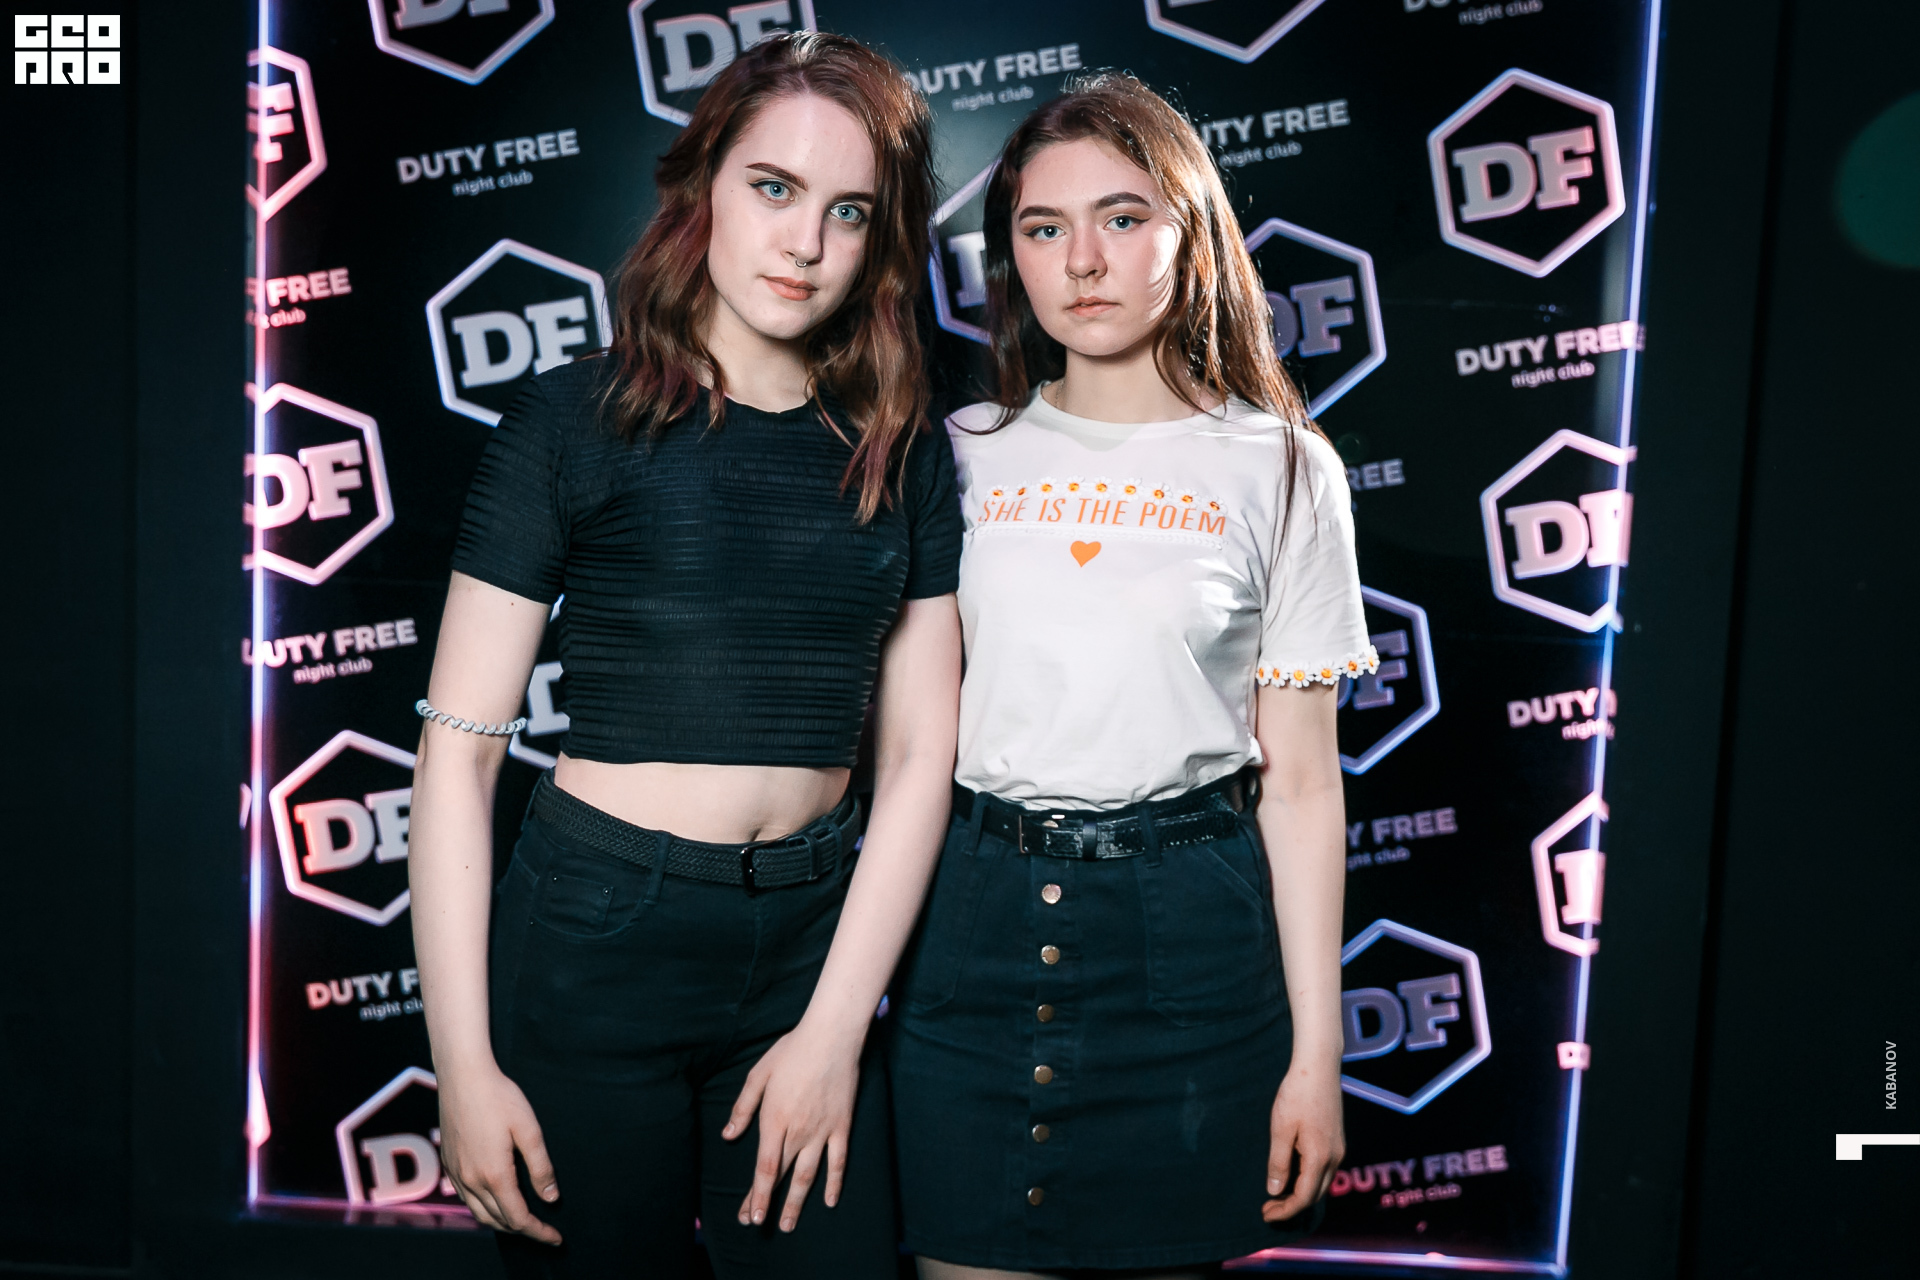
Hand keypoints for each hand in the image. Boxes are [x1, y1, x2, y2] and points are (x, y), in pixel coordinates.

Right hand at [438, 1064, 561, 1243]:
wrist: (463, 1077)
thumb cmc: (499, 1097)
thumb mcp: (529, 1130)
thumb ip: (541, 1167)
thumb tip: (550, 1198)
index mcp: (494, 1174)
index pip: (518, 1218)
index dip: (538, 1232)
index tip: (556, 1238)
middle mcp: (471, 1180)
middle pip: (497, 1221)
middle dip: (522, 1230)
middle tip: (544, 1230)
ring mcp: (456, 1174)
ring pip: (479, 1213)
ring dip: (502, 1222)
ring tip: (523, 1220)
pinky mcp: (449, 1164)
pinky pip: (466, 1199)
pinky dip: (484, 1208)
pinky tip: (496, 1200)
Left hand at [723, 1020, 861, 1231]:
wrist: (832, 1037)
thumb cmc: (792, 1051)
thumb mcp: (759, 1074)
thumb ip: (743, 1107)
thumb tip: (728, 1135)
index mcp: (774, 1120)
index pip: (764, 1168)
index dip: (756, 1196)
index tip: (750, 1217)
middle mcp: (798, 1132)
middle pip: (781, 1176)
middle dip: (768, 1203)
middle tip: (758, 1225)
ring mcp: (822, 1131)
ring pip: (808, 1175)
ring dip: (797, 1203)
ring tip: (789, 1225)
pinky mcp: (842, 1126)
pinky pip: (838, 1161)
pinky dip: (835, 1183)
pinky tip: (829, 1201)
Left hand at [1262, 1061, 1344, 1222]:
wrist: (1319, 1067)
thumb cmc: (1297, 1095)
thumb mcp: (1281, 1129)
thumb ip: (1279, 1162)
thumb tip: (1275, 1191)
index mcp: (1319, 1157)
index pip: (1304, 1198)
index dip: (1285, 1211)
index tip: (1265, 1214)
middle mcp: (1335, 1157)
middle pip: (1316, 1195)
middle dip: (1293, 1206)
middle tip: (1269, 1208)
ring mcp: (1339, 1149)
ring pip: (1322, 1183)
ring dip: (1302, 1194)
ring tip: (1278, 1195)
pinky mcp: (1337, 1140)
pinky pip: (1325, 1170)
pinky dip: (1309, 1180)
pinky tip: (1293, 1174)